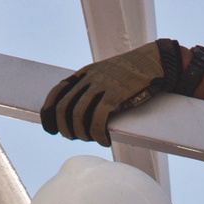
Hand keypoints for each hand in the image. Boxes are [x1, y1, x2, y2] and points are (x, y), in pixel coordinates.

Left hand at [40, 40, 182, 145]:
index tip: (50, 128)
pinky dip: (98, 135)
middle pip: (64, 108)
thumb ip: (93, 87)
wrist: (155, 63)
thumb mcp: (107, 74)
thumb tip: (82, 110)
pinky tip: (104, 140)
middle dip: (65, 128)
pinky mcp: (115, 97)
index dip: (49, 113)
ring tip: (91, 139)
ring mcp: (101, 87)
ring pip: (78, 116)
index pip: (57, 92)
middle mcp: (89, 79)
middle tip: (74, 137)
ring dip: (81, 134)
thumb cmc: (133, 74)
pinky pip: (98, 121)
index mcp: (84, 74)